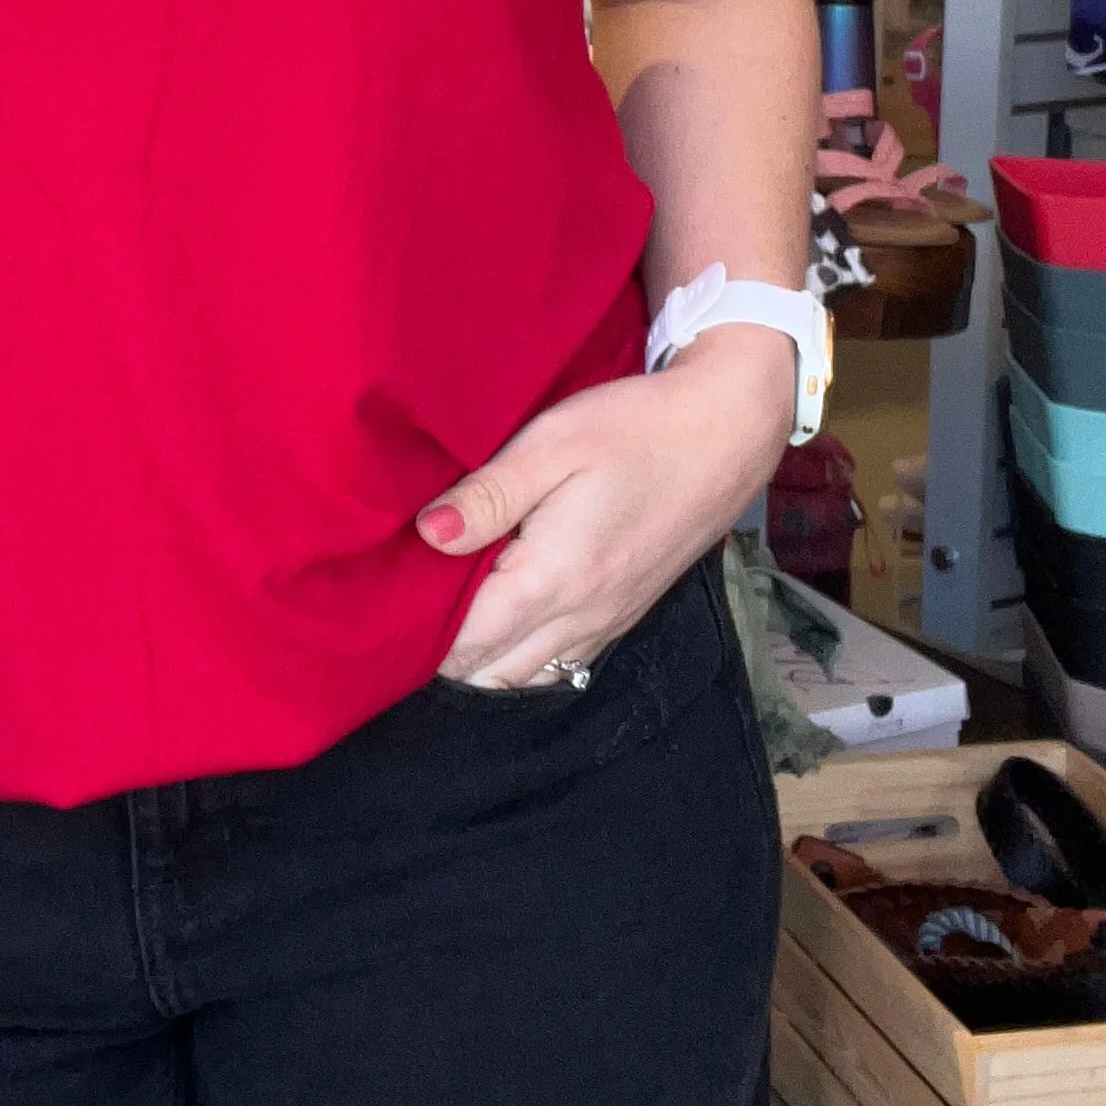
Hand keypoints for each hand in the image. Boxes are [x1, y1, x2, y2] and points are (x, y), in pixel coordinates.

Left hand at [416, 325, 795, 686]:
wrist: (727, 432)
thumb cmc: (636, 428)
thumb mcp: (553, 445)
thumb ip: (488, 496)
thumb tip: (426, 536)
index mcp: (554, 580)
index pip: (465, 642)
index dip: (416, 637)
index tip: (379, 614)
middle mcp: (580, 617)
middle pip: (489, 674)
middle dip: (440, 658)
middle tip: (398, 616)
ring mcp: (607, 622)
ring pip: (525, 677)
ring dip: (480, 662)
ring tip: (439, 620)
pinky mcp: (624, 612)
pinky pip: (559, 662)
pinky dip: (520, 657)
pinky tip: (499, 623)